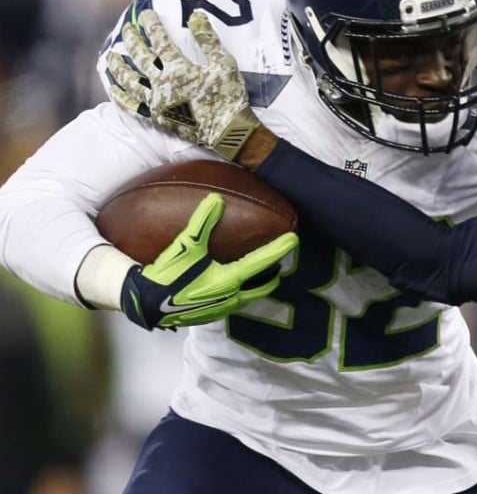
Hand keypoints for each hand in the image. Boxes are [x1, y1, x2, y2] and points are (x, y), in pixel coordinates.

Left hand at [106, 10, 260, 160]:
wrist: (228, 131)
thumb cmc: (228, 96)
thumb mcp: (224, 63)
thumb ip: (208, 39)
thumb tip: (195, 15)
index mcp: (178, 69)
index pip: (159, 40)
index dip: (151, 25)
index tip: (146, 14)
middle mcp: (161, 83)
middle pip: (140, 57)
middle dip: (132, 40)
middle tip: (127, 28)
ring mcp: (155, 102)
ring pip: (129, 81)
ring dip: (118, 66)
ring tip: (111, 56)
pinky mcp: (155, 118)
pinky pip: (131, 107)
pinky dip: (120, 97)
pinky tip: (112, 88)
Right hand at [120, 193, 297, 329]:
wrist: (145, 305)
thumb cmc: (166, 276)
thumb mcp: (185, 247)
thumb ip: (202, 223)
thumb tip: (217, 199)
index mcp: (228, 280)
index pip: (261, 263)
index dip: (278, 250)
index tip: (294, 239)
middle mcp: (231, 297)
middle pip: (264, 285)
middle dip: (275, 272)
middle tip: (281, 258)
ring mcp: (223, 309)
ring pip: (252, 296)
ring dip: (261, 283)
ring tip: (265, 271)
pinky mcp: (213, 314)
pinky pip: (238, 301)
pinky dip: (245, 290)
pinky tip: (237, 282)